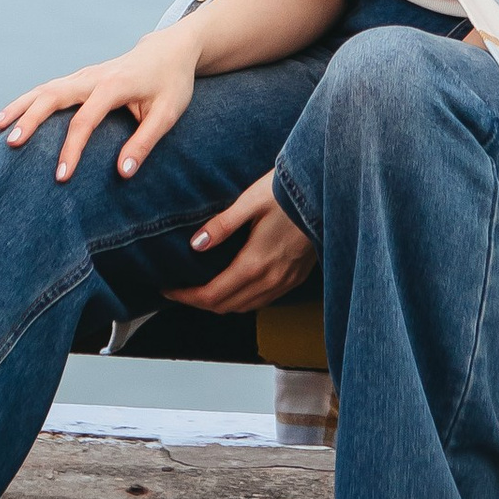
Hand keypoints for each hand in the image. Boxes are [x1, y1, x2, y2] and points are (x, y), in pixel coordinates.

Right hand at [0, 31, 199, 180]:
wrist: (169, 51)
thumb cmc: (171, 84)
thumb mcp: (168, 114)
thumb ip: (144, 143)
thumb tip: (123, 173)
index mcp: (114, 85)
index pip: (85, 120)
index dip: (71, 149)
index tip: (61, 176)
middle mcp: (93, 76)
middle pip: (53, 95)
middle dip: (30, 119)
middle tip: (11, 143)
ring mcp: (84, 75)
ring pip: (45, 88)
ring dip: (20, 106)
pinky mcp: (80, 78)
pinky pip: (49, 89)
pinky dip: (28, 102)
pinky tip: (12, 117)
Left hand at [164, 173, 315, 314]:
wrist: (330, 194)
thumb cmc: (290, 192)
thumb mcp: (250, 201)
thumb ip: (222, 225)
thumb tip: (195, 245)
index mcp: (255, 264)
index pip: (212, 296)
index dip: (186, 297)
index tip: (168, 289)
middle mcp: (271, 280)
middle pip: (226, 307)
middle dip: (198, 302)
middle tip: (179, 290)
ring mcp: (286, 281)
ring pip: (245, 307)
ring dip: (221, 304)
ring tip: (202, 290)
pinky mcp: (296, 277)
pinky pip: (263, 300)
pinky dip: (243, 300)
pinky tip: (236, 285)